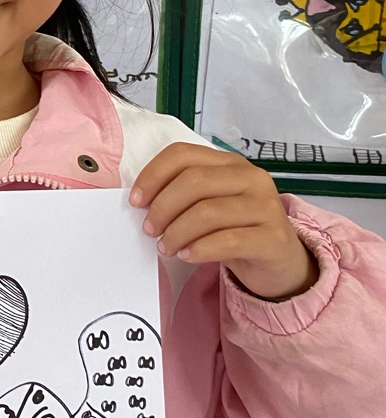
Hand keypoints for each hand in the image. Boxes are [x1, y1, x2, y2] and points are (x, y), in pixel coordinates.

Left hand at [130, 143, 317, 300]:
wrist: (280, 262)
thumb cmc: (236, 229)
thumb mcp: (210, 205)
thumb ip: (184, 195)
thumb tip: (142, 202)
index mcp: (230, 163)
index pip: (183, 154)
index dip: (153, 175)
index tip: (135, 201)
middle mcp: (251, 178)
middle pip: (194, 181)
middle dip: (163, 207)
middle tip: (149, 230)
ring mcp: (266, 207)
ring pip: (209, 212)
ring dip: (177, 232)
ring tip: (165, 247)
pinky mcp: (274, 238)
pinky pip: (229, 240)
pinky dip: (200, 249)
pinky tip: (186, 256)